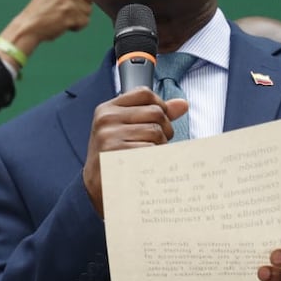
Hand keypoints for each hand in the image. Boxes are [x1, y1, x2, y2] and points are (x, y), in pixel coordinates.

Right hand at [0, 0, 91, 66]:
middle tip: (61, 8)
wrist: (28, 26)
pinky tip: (62, 23)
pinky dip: (76, 26)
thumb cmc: (44, 8)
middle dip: (80, 5)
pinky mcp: (69, 12)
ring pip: (89, 9)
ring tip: (61, 15)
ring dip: (78, 16)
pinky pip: (85, 21)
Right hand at [82, 89, 188, 217]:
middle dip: (164, 129)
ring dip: (160, 146)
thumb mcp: (126, 129)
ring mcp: (110, 136)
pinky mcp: (118, 154)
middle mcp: (107, 120)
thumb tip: (182, 104)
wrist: (98, 187)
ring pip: (156, 132)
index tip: (159, 120)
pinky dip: (155, 158)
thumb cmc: (114, 156)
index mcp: (107, 110)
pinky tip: (146, 164)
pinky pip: (152, 150)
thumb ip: (153, 114)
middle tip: (155, 143)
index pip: (144, 93)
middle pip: (156, 112)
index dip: (160, 106)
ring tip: (149, 155)